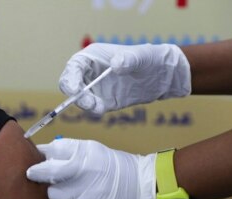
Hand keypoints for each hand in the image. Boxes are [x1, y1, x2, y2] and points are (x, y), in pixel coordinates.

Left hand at [26, 138, 155, 198]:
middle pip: (49, 171)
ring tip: (63, 192)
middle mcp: (83, 168)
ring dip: (54, 194)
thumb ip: (69, 151)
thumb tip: (42, 154)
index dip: (42, 154)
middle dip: (39, 173)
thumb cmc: (113, 165)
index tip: (39, 158)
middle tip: (34, 174)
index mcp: (84, 150)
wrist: (141, 184)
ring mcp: (85, 190)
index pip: (52, 149)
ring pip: (54, 194)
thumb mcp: (92, 149)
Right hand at [59, 43, 190, 113]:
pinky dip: (93, 110)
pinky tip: (102, 109)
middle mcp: (90, 72)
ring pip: (79, 98)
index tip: (76, 89)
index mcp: (92, 56)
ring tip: (99, 107)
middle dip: (74, 94)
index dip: (70, 77)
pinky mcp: (102, 101)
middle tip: (88, 102)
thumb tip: (115, 65)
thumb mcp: (141, 56)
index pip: (73, 67)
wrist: (162, 76)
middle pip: (70, 84)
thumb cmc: (150, 59)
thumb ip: (128, 59)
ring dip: (84, 104)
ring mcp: (95, 88)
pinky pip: (91, 108)